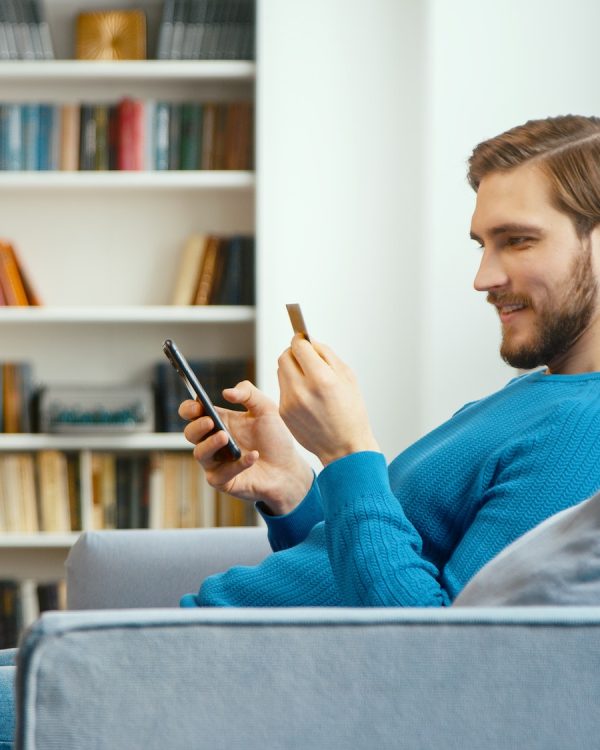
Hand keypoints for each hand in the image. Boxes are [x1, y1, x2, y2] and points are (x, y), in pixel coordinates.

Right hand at [179, 380, 312, 515]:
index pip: (192, 413)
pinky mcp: (223, 481)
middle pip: (190, 433)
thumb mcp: (266, 409)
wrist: (288, 468)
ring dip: (210, 444)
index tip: (197, 405)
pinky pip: (222, 474)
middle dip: (196, 426)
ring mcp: (216, 462)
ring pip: (199, 454)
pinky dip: (237, 465)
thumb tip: (226, 392)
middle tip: (210, 421)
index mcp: (219, 421)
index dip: (189, 409)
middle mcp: (213, 441)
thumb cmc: (275, 437)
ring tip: (225, 437)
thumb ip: (249, 393)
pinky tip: (253, 456)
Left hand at [278, 335, 379, 465]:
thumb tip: (309, 340)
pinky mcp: (283, 412)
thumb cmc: (351, 412)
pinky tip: (306, 394)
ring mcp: (290, 402)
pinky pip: (282, 388)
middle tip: (305, 356)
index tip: (303, 339)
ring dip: (291, 368)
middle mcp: (302, 390)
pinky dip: (291, 385)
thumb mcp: (348, 377)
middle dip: (294, 352)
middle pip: (284, 356)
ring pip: (280, 371)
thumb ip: (326, 354)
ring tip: (307, 376)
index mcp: (321, 378)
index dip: (301, 339)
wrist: (344, 447)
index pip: (298, 346)